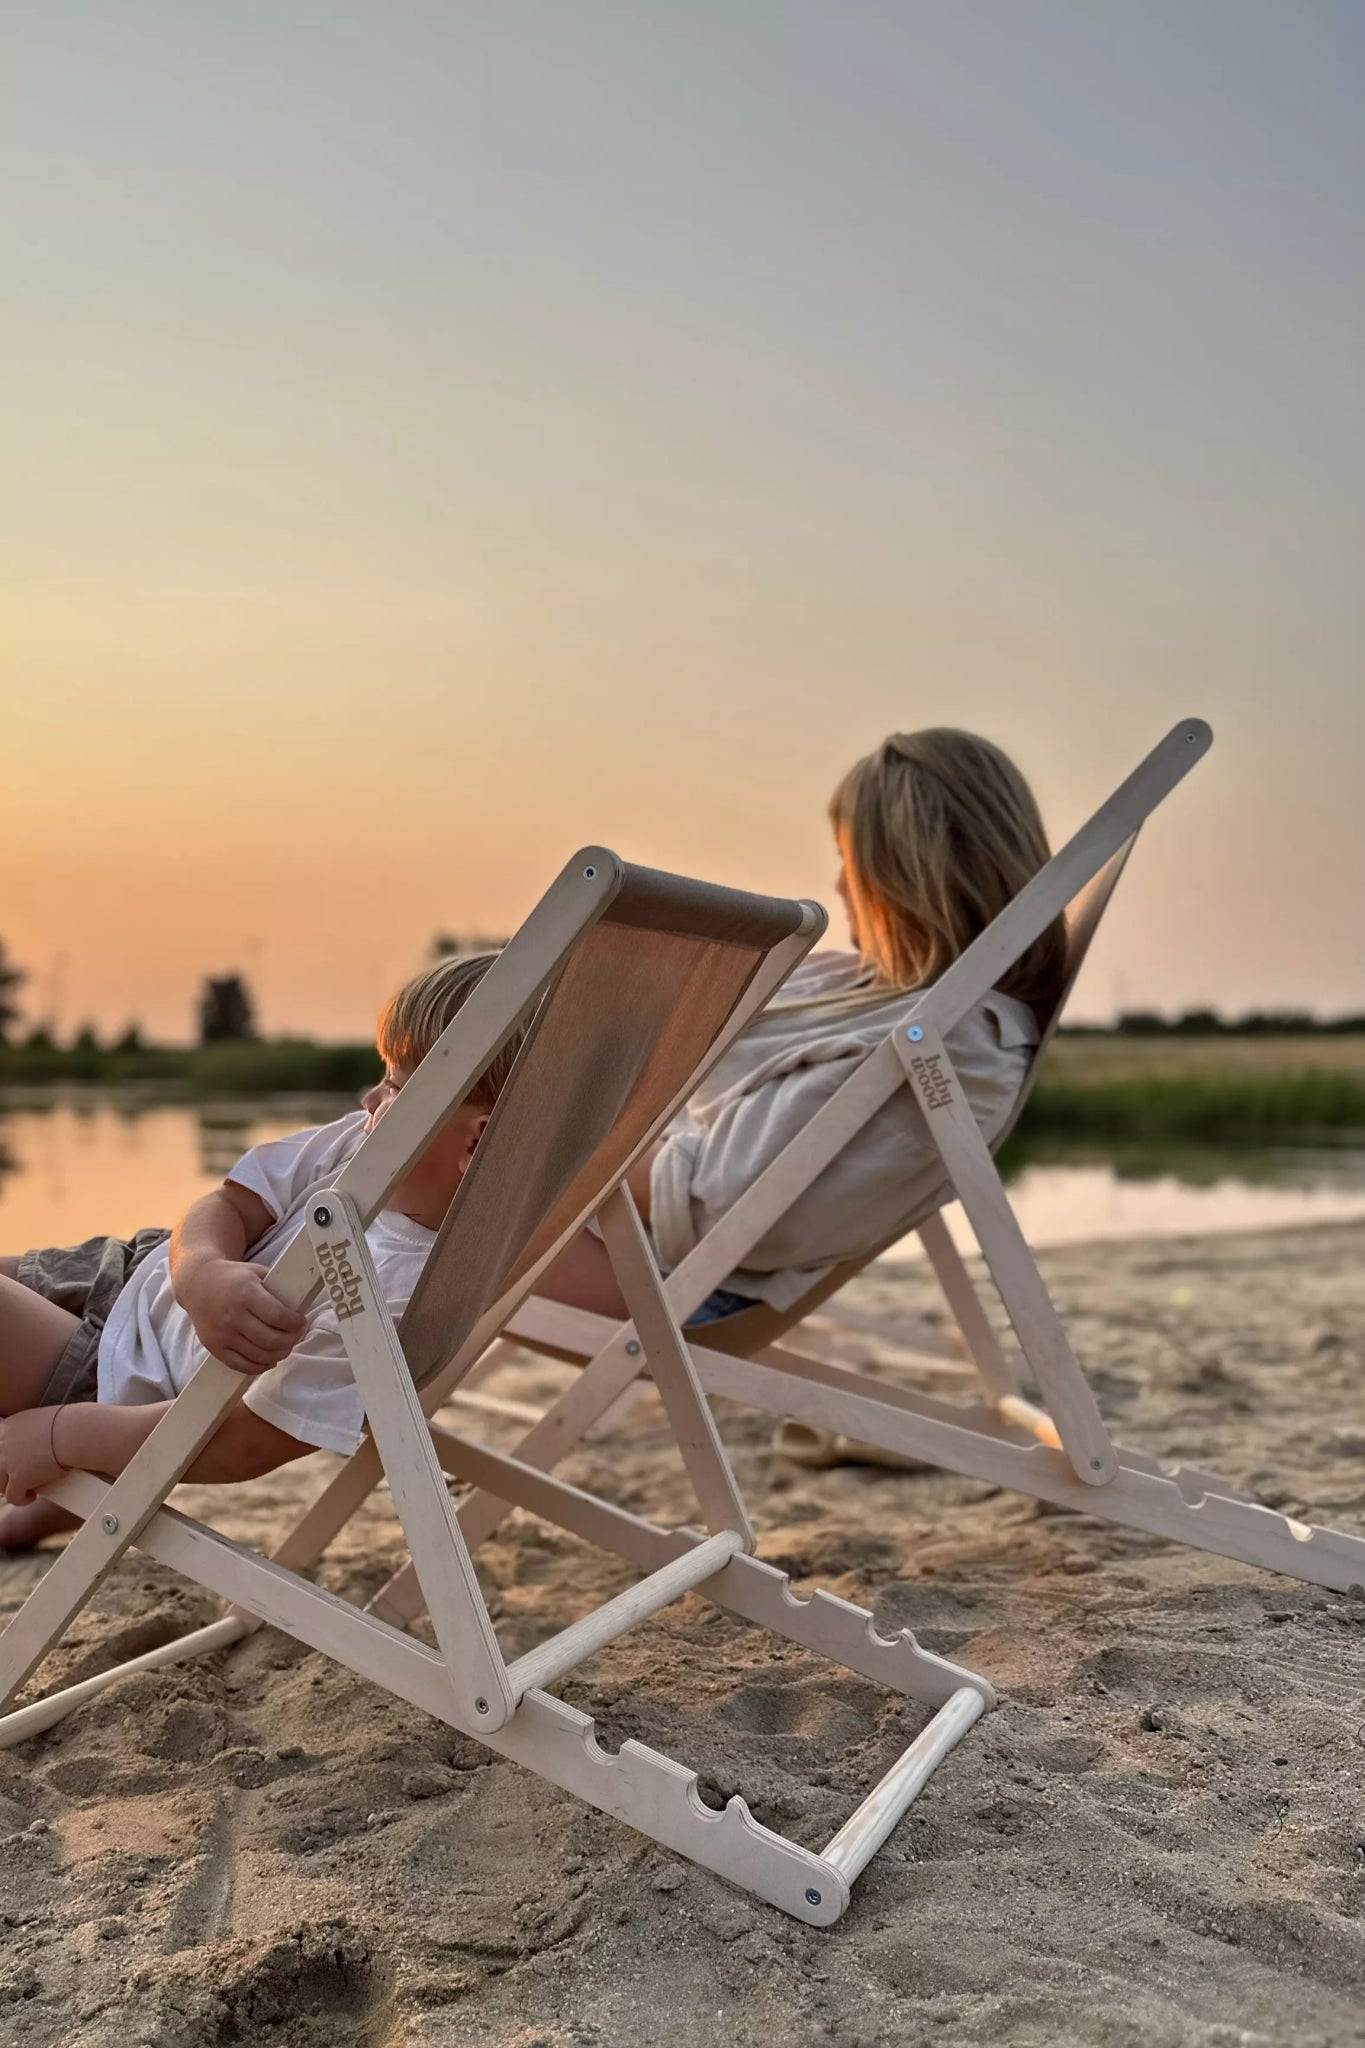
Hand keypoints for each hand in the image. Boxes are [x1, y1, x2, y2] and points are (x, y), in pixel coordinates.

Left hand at [0, 1408, 68, 1505]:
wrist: (73, 1432)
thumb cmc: (65, 1425)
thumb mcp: (36, 1422)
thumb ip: (24, 1433)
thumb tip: (26, 1447)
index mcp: (5, 1428)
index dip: (4, 1460)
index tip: (14, 1465)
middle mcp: (0, 1444)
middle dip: (6, 1476)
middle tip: (21, 1478)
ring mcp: (7, 1462)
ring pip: (0, 1484)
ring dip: (12, 1487)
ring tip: (26, 1488)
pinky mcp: (18, 1478)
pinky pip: (13, 1497)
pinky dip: (22, 1499)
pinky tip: (32, 1496)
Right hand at [174, 1256, 306, 1375]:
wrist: (198, 1283)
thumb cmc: (233, 1277)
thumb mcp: (257, 1272)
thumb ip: (277, 1288)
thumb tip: (301, 1307)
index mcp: (246, 1293)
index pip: (278, 1316)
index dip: (295, 1323)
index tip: (302, 1322)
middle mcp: (233, 1316)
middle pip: (270, 1339)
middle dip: (291, 1340)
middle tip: (297, 1335)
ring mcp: (222, 1335)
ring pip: (259, 1356)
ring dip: (279, 1354)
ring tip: (286, 1346)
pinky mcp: (214, 1348)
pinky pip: (241, 1366)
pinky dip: (260, 1367)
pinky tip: (270, 1360)